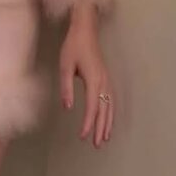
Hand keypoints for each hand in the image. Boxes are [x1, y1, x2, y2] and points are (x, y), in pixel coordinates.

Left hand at [58, 15, 114, 147]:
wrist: (85, 31)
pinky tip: (107, 121)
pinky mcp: (105, 79)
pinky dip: (110, 113)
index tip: (82, 136)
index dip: (88, 123)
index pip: (92, 107)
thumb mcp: (65, 67)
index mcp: (94, 80)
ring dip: (108, 123)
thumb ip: (66, 88)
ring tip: (104, 138)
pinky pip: (110, 100)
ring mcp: (107, 80)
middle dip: (100, 128)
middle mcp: (104, 82)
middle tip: (96, 144)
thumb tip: (68, 107)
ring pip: (110, 107)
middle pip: (104, 110)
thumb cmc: (72, 47)